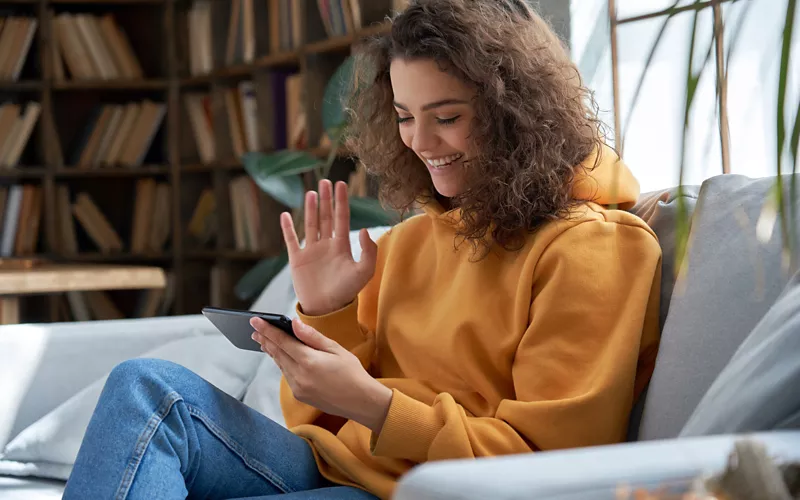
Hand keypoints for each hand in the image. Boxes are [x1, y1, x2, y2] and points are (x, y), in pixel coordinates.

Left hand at [250, 316, 392, 433]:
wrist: (361, 402)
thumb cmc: (352, 373)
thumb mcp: (336, 349)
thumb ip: (312, 337)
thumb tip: (294, 324)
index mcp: (309, 361)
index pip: (282, 341)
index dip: (267, 330)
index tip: (255, 321)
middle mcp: (299, 376)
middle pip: (277, 353)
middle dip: (265, 340)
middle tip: (254, 330)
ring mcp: (298, 388)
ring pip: (280, 365)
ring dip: (272, 352)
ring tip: (264, 341)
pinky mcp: (300, 395)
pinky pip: (287, 376)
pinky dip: (283, 364)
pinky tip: (282, 358)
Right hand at [280, 179, 377, 315]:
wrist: (326, 309)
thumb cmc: (346, 292)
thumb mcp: (363, 272)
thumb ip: (368, 251)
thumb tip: (362, 229)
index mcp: (342, 246)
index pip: (342, 218)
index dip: (341, 201)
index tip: (341, 184)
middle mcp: (326, 245)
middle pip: (326, 216)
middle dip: (326, 199)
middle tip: (326, 181)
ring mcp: (311, 251)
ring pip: (310, 224)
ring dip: (310, 208)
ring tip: (312, 192)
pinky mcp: (297, 260)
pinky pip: (291, 240)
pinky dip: (288, 228)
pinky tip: (286, 215)